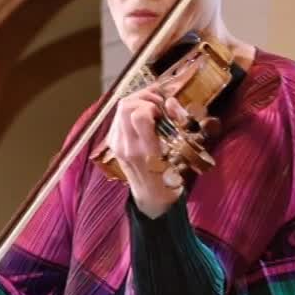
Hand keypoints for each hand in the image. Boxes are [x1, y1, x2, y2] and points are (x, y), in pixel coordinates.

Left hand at [106, 87, 187, 219]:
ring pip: (120, 108)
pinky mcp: (112, 142)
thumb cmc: (171, 177)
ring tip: (153, 105)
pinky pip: (118, 116)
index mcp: (145, 151)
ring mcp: (116, 144)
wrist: (151, 197)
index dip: (152, 105)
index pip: (139, 116)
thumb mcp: (182, 154)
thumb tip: (169, 102)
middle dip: (144, 97)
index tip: (163, 111)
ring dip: (137, 100)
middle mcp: (126, 146)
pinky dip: (132, 108)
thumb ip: (177, 125)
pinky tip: (144, 112)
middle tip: (158, 104)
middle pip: (125, 106)